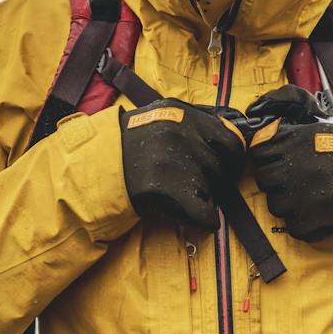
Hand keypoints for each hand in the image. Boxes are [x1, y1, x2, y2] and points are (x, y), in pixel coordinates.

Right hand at [120, 99, 246, 230]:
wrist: (94, 167)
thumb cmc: (130, 145)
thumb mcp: (161, 117)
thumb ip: (196, 124)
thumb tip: (238, 137)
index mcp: (183, 112)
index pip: (232, 140)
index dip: (230, 159)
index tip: (225, 168)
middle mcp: (182, 133)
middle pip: (225, 167)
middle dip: (217, 180)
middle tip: (198, 185)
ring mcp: (176, 162)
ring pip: (216, 191)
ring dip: (204, 198)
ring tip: (179, 194)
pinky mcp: (168, 191)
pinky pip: (207, 215)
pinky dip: (203, 221)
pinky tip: (186, 213)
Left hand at [246, 86, 332, 241]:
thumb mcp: (321, 120)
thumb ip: (291, 112)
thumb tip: (263, 117)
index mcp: (292, 141)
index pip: (257, 153)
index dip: (267, 159)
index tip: (280, 162)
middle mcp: (292, 168)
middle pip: (264, 181)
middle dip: (277, 181)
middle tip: (298, 180)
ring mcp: (301, 196)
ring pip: (277, 205)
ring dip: (289, 203)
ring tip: (311, 196)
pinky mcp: (313, 220)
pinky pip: (295, 227)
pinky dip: (305, 223)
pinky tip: (319, 212)